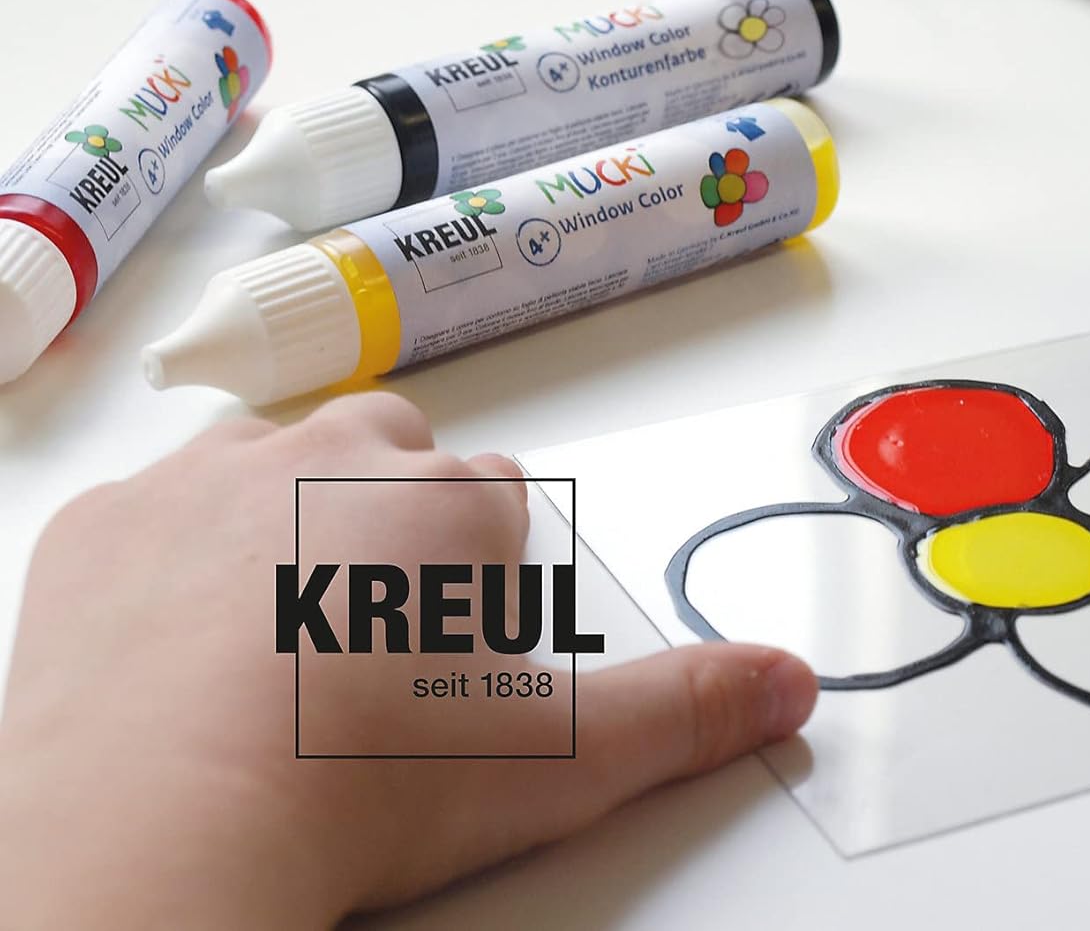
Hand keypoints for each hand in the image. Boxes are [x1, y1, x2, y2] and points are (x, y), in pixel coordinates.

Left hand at [0, 393, 817, 929]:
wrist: (162, 826)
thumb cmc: (358, 781)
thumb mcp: (559, 759)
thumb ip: (687, 710)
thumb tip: (789, 682)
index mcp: (450, 502)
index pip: (496, 501)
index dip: (487, 577)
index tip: (460, 647)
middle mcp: (334, 459)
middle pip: (392, 456)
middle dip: (397, 522)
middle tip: (379, 637)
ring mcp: (209, 480)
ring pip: (276, 459)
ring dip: (291, 516)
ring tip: (287, 627)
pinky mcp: (108, 522)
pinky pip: (157, 505)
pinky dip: (176, 552)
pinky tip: (185, 641)